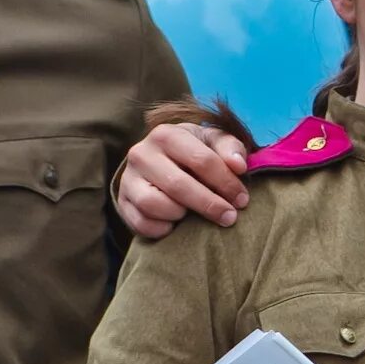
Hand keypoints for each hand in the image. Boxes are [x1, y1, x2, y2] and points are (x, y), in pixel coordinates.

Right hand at [116, 123, 250, 239]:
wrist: (160, 161)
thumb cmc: (194, 151)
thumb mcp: (213, 142)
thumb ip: (231, 148)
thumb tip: (238, 166)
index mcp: (166, 134)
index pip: (201, 160)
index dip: (226, 183)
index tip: (242, 200)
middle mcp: (141, 153)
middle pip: (178, 185)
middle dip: (209, 204)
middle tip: (230, 217)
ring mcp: (127, 179)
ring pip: (154, 204)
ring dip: (180, 214)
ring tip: (194, 215)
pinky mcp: (122, 202)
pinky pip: (141, 223)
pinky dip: (162, 229)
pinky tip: (177, 226)